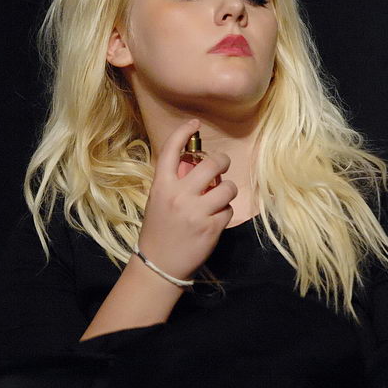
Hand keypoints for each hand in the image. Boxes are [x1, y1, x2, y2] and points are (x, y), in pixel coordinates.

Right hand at [136, 119, 237, 281]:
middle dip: (223, 161)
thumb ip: (175, 182)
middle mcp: (179, 195)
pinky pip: (228, 210)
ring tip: (218, 198)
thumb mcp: (159, 200)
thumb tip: (197, 164)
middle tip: (222, 165)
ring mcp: (196, 211)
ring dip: (226, 191)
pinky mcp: (211, 227)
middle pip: (212, 164)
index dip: (183, 132)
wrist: (159, 264)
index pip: (172, 150)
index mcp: (162, 185)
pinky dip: (224, 214)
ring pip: (227, 187)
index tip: (194, 123)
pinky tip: (214, 220)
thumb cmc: (159, 229)